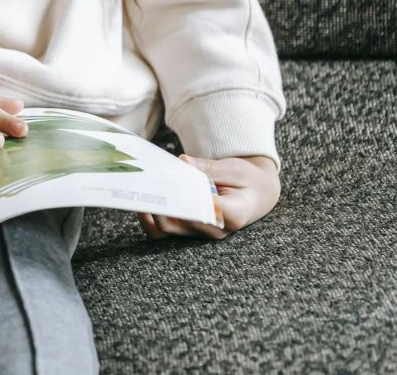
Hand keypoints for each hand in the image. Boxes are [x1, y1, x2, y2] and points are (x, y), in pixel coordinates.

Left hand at [139, 154, 278, 239]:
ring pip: (166, 231)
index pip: (201, 212)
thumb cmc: (247, 180)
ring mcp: (201, 233)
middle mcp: (215, 230)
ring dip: (150, 213)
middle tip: (144, 185)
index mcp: (233, 215)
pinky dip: (150, 220)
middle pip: (178, 224)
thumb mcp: (235, 169)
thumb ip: (210, 167)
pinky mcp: (190, 231)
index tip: (164, 184)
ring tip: (140, 192)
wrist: (256, 194)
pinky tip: (144, 201)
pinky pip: (164, 231)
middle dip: (158, 204)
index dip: (180, 200)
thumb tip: (183, 162)